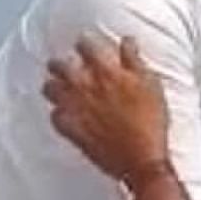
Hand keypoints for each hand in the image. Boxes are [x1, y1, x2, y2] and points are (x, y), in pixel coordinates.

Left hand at [43, 36, 168, 181]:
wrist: (141, 158)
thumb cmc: (150, 122)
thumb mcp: (150, 84)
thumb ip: (134, 59)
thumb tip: (127, 41)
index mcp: (105, 71)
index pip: (85, 44)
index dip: (86, 43)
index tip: (87, 45)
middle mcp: (84, 85)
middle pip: (58, 64)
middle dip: (63, 62)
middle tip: (69, 66)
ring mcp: (74, 107)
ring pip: (49, 88)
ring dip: (55, 85)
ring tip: (63, 88)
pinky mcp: (70, 129)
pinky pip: (54, 115)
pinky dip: (59, 113)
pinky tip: (67, 114)